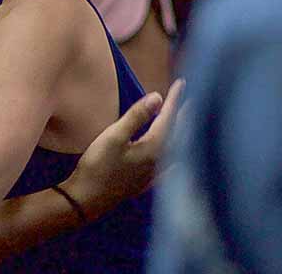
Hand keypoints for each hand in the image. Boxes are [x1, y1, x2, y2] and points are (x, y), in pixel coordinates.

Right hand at [63, 79, 184, 219]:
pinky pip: (169, 169)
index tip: (182, 83)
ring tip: (189, 125)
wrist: (87, 200)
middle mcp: (160, 161)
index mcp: (154, 147)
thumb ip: (136, 116)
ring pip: (176, 151)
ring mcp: (154, 174)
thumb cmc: (98, 165)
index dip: (175, 99)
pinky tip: (179, 163)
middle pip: (178, 134)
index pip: (168, 118)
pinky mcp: (146, 184)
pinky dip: (176, 161)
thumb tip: (157, 97)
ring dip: (183, 135)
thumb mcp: (114, 136)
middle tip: (194, 100)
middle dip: (186, 116)